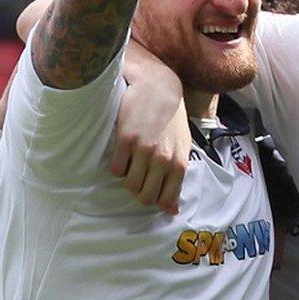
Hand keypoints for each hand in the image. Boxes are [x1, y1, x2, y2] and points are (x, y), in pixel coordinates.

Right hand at [110, 73, 190, 213]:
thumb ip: (177, 179)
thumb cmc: (172, 120)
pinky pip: (116, 169)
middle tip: (138, 178)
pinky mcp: (126, 140)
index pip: (165, 200)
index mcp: (179, 163)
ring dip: (128, 180)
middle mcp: (163, 159)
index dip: (156, 201)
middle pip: (145, 196)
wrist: (158, 88)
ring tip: (131, 166)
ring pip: (129, 185)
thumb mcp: (182, 149)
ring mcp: (144, 150)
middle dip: (140, 193)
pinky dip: (118, 167)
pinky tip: (123, 155)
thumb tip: (172, 211)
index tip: (151, 192)